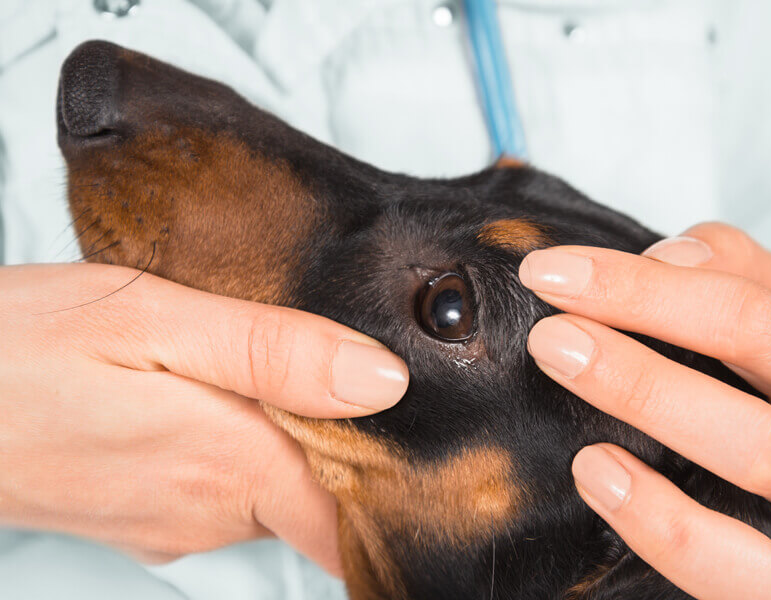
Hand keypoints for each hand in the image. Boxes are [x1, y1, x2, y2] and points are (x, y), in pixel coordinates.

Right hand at [0, 263, 407, 573]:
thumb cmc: (16, 348)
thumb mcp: (150, 319)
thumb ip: (273, 352)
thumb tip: (382, 381)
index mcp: (232, 464)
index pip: (357, 518)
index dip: (405, 481)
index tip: (433, 434)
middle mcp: (214, 511)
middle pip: (328, 496)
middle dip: (359, 443)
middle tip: (370, 367)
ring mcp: (179, 521)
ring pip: (281, 488)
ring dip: (301, 435)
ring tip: (298, 366)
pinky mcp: (151, 513)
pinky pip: (232, 487)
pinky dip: (252, 444)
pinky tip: (233, 391)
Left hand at [519, 223, 770, 598]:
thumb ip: (729, 271)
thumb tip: (664, 257)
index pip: (743, 299)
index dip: (641, 283)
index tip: (549, 275)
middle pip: (758, 356)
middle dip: (644, 328)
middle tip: (549, 335)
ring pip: (761, 452)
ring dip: (650, 403)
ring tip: (566, 378)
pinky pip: (748, 571)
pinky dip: (668, 527)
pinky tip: (598, 476)